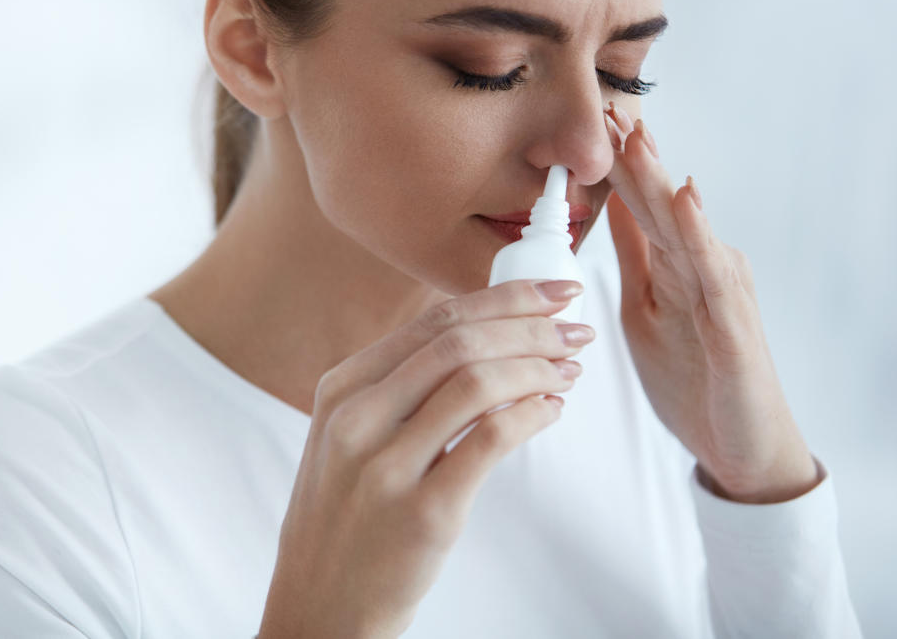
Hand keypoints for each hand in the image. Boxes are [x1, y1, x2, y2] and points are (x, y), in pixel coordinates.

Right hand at [259, 278, 592, 638]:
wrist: (321, 604)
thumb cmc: (345, 519)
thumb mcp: (346, 438)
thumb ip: (397, 388)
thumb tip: (483, 337)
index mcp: (342, 389)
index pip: (434, 320)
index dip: (503, 299)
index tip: (550, 293)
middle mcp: (357, 418)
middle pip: (459, 341)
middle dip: (531, 325)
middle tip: (575, 329)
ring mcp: (386, 465)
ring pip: (477, 382)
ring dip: (538, 367)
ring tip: (569, 370)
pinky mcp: (424, 512)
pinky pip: (491, 440)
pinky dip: (532, 415)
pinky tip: (549, 411)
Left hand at [601, 102, 819, 503]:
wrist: (740, 447)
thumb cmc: (695, 377)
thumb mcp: (645, 308)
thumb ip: (635, 258)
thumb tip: (611, 210)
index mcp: (675, 264)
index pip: (639, 204)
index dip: (614, 163)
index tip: (589, 119)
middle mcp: (701, 266)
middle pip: (659, 203)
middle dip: (633, 155)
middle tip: (606, 106)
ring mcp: (720, 291)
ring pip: (682, 224)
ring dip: (658, 178)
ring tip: (636, 135)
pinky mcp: (733, 323)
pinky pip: (711, 270)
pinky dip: (696, 231)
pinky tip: (684, 196)